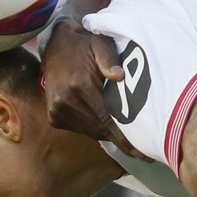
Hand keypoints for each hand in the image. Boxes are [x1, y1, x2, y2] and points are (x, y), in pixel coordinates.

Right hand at [39, 16, 145, 157]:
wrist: (56, 43)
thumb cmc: (86, 43)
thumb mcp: (102, 43)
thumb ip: (110, 59)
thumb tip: (120, 75)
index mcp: (80, 86)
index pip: (107, 120)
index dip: (126, 139)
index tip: (142, 153)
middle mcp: (65, 101)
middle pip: (100, 130)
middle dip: (121, 140)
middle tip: (143, 149)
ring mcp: (57, 110)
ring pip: (91, 132)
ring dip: (108, 134)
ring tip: (129, 137)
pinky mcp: (54, 115)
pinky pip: (80, 128)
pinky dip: (94, 127)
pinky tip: (106, 122)